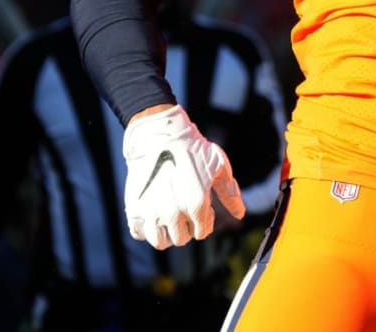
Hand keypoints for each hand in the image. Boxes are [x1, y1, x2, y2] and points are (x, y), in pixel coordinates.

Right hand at [122, 105, 245, 248]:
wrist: (159, 134)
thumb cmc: (193, 148)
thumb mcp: (219, 166)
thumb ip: (230, 193)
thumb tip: (240, 215)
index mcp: (197, 204)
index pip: (202, 232)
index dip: (203, 220)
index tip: (200, 204)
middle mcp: (174, 213)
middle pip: (181, 239)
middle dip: (185, 227)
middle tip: (184, 207)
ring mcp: (152, 212)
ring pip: (160, 242)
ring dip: (166, 233)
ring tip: (168, 216)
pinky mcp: (135, 207)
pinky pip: (140, 232)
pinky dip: (146, 228)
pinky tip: (152, 214)